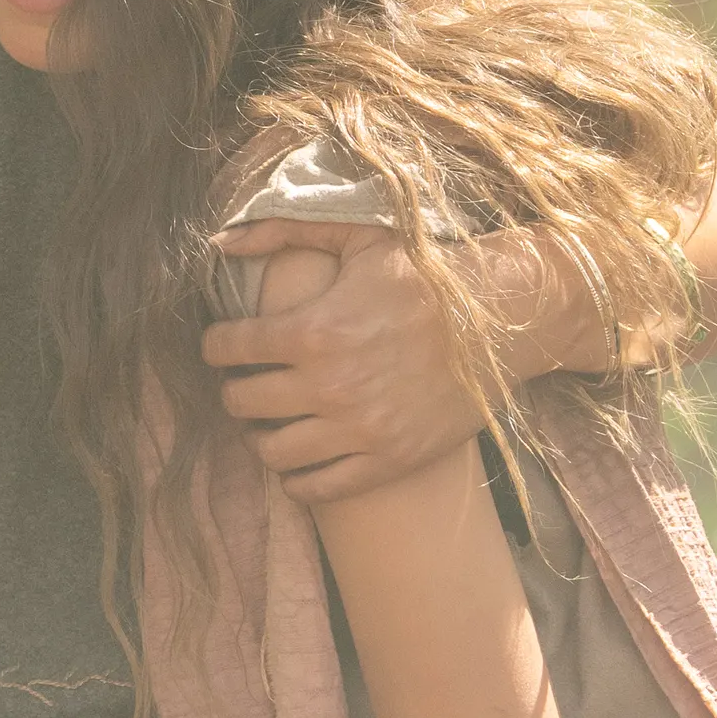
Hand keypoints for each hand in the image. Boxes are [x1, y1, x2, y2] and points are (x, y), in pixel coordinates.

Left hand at [201, 220, 487, 503]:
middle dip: (234, 390)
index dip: (216, 345)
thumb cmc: (425, 276)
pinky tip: (296, 462)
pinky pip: (320, 487)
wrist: (501, 323)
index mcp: (313, 330)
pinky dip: (297, 480)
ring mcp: (359, 429)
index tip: (221, 345)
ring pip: (273, 451)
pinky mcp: (389, 461)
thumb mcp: (358, 237)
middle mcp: (329, 385)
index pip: (229, 347)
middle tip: (245, 382)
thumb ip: (285, 229)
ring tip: (267, 422)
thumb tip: (220, 240)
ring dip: (259, 437)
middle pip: (241, 402)